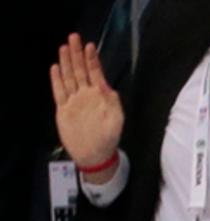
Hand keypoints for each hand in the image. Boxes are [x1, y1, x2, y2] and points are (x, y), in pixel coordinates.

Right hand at [50, 36, 121, 173]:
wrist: (95, 155)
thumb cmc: (109, 138)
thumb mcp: (117, 120)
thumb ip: (113, 103)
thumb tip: (109, 87)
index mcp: (100, 97)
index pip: (95, 73)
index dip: (92, 60)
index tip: (90, 46)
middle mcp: (85, 95)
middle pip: (80, 71)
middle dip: (77, 54)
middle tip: (74, 37)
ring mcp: (74, 101)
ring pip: (69, 77)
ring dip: (67, 62)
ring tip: (64, 47)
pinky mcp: (63, 109)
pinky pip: (59, 92)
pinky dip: (56, 80)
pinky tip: (55, 68)